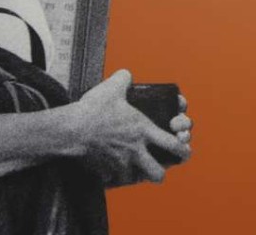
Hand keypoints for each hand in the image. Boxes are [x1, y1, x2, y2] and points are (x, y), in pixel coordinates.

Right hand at [70, 69, 190, 185]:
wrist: (71, 130)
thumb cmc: (93, 110)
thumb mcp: (112, 87)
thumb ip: (124, 79)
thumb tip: (126, 75)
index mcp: (143, 130)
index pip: (173, 145)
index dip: (183, 150)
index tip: (184, 150)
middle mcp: (135, 150)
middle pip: (158, 172)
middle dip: (161, 171)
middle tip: (160, 166)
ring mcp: (120, 163)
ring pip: (137, 180)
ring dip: (138, 176)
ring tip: (136, 170)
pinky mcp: (105, 171)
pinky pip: (115, 180)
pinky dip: (115, 176)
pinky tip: (113, 169)